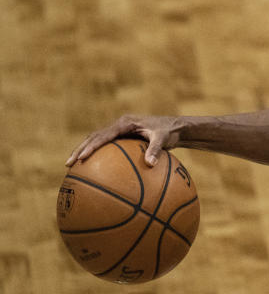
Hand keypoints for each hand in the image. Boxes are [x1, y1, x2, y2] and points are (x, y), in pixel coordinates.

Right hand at [66, 114, 180, 167]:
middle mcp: (118, 125)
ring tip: (72, 167)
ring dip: (83, 152)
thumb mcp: (164, 139)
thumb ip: (156, 150)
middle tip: (69, 164)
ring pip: (95, 141)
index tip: (82, 158)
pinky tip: (92, 170)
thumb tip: (150, 164)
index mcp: (124, 123)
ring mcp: (118, 131)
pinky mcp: (120, 138)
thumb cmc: (169, 132)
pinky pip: (106, 147)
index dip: (91, 146)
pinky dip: (96, 156)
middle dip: (80, 150)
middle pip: (93, 137)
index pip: (103, 135)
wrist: (174, 127)